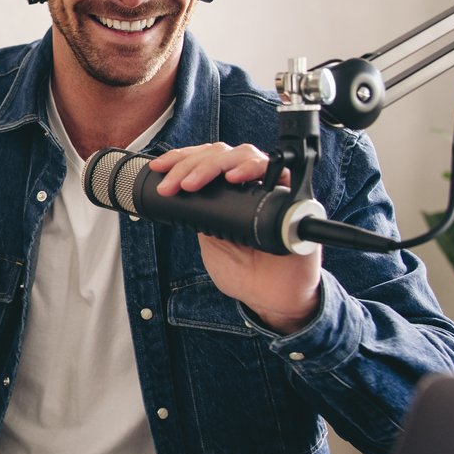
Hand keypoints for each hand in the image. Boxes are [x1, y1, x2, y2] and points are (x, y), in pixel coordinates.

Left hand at [147, 142, 320, 334]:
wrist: (270, 299)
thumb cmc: (243, 271)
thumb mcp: (208, 238)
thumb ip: (198, 214)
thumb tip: (175, 188)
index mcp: (227, 192)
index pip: (205, 159)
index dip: (181, 158)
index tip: (159, 167)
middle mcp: (250, 185)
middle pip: (221, 153)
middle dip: (191, 164)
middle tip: (174, 184)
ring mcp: (271, 188)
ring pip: (244, 154)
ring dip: (213, 164)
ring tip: (193, 183)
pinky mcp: (293, 199)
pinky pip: (279, 171)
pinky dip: (253, 169)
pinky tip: (234, 177)